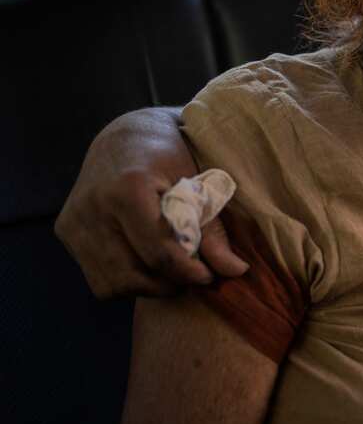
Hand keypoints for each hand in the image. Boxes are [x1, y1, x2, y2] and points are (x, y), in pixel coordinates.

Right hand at [55, 108, 248, 299]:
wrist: (124, 137)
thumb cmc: (169, 156)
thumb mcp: (197, 185)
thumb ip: (213, 230)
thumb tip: (236, 271)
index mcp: (129, 189)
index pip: (158, 253)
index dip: (188, 273)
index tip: (209, 277)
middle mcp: (94, 206)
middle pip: (134, 273)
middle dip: (169, 284)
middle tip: (193, 275)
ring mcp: (75, 220)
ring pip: (112, 283)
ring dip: (147, 287)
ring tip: (171, 271)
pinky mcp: (65, 230)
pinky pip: (97, 277)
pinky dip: (126, 281)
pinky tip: (146, 265)